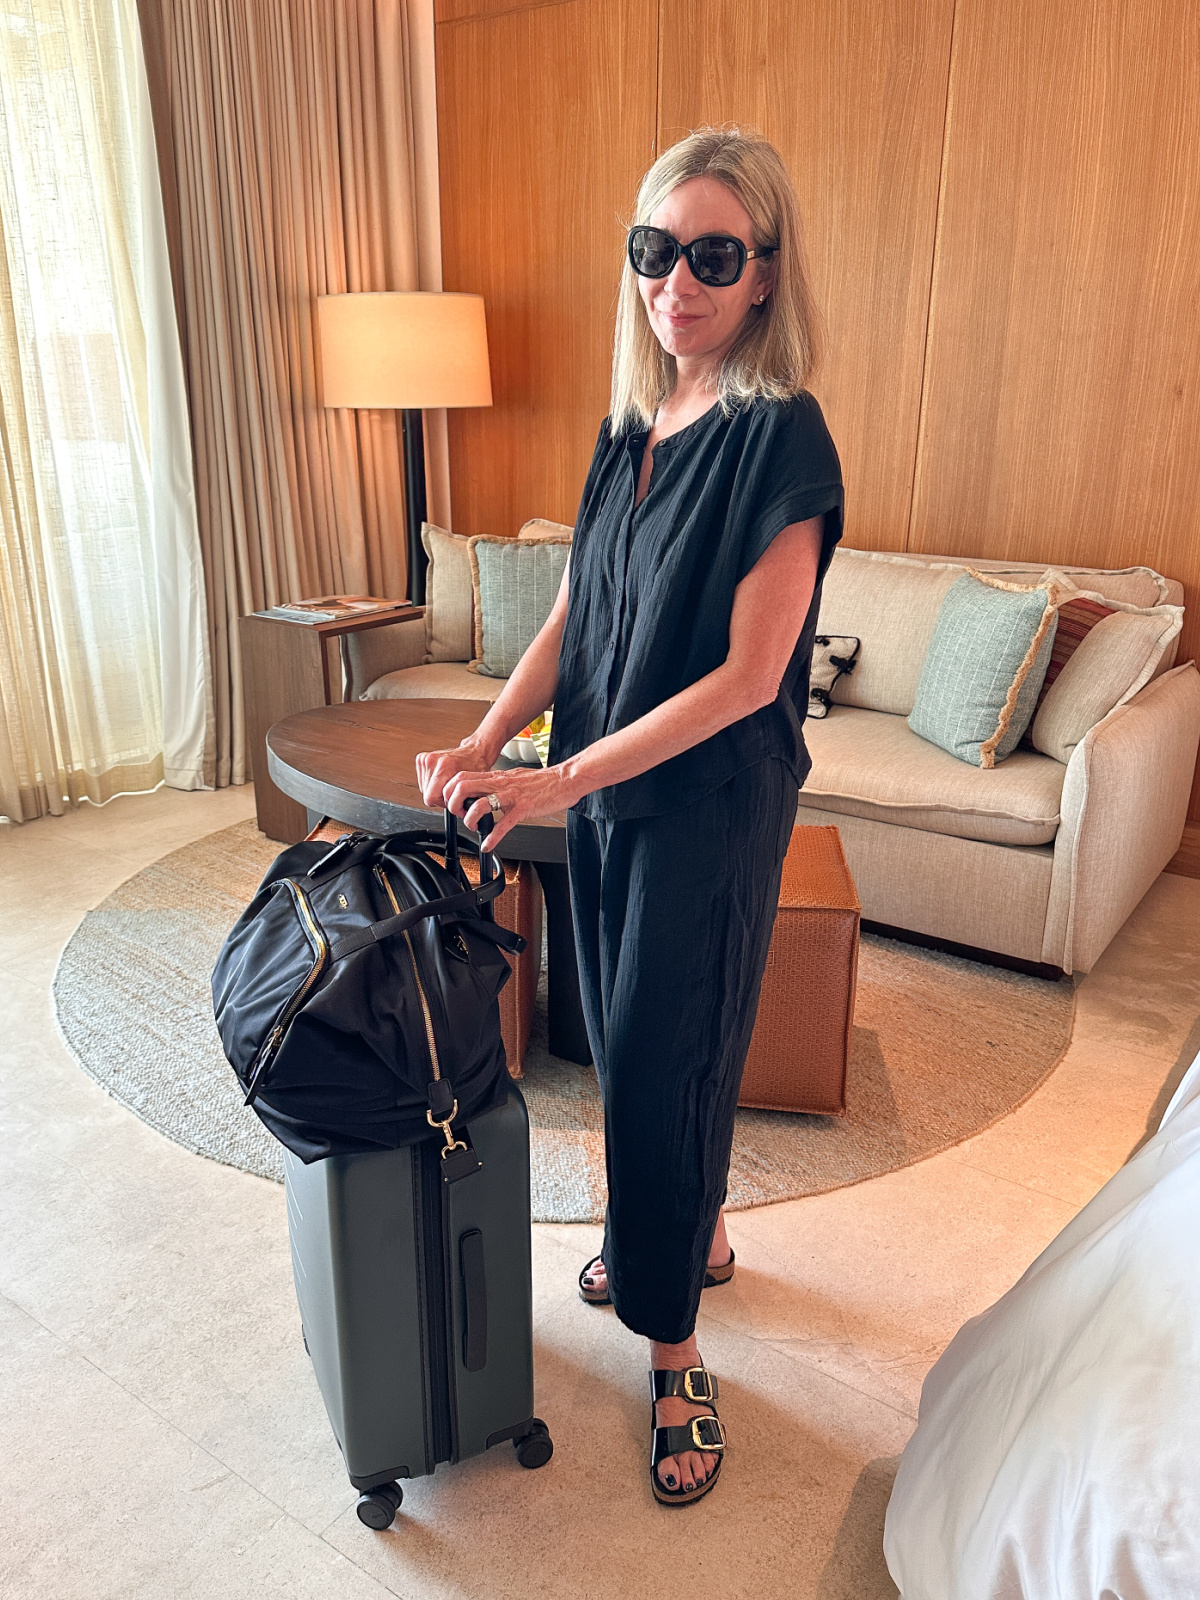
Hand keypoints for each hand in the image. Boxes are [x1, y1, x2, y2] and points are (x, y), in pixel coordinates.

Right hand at [415, 738, 495, 809]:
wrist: (473, 752)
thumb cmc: (475, 766)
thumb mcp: (472, 785)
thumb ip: (463, 798)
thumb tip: (459, 813)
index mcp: (445, 766)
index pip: (431, 797)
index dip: (441, 802)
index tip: (451, 799)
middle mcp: (433, 760)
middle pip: (427, 794)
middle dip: (439, 797)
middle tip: (451, 791)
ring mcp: (426, 759)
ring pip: (424, 788)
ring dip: (435, 790)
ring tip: (447, 783)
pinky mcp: (422, 759)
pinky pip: (422, 781)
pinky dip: (431, 783)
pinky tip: (441, 779)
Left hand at [445, 764, 578, 852]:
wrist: (565, 779)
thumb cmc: (542, 781)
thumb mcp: (513, 776)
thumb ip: (497, 783)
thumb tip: (484, 791)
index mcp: (497, 776)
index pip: (461, 777)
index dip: (451, 791)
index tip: (454, 803)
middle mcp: (500, 783)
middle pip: (463, 786)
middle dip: (454, 804)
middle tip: (459, 815)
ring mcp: (511, 796)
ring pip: (479, 805)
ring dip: (471, 820)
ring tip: (475, 828)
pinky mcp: (524, 808)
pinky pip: (503, 824)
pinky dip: (492, 838)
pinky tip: (488, 845)